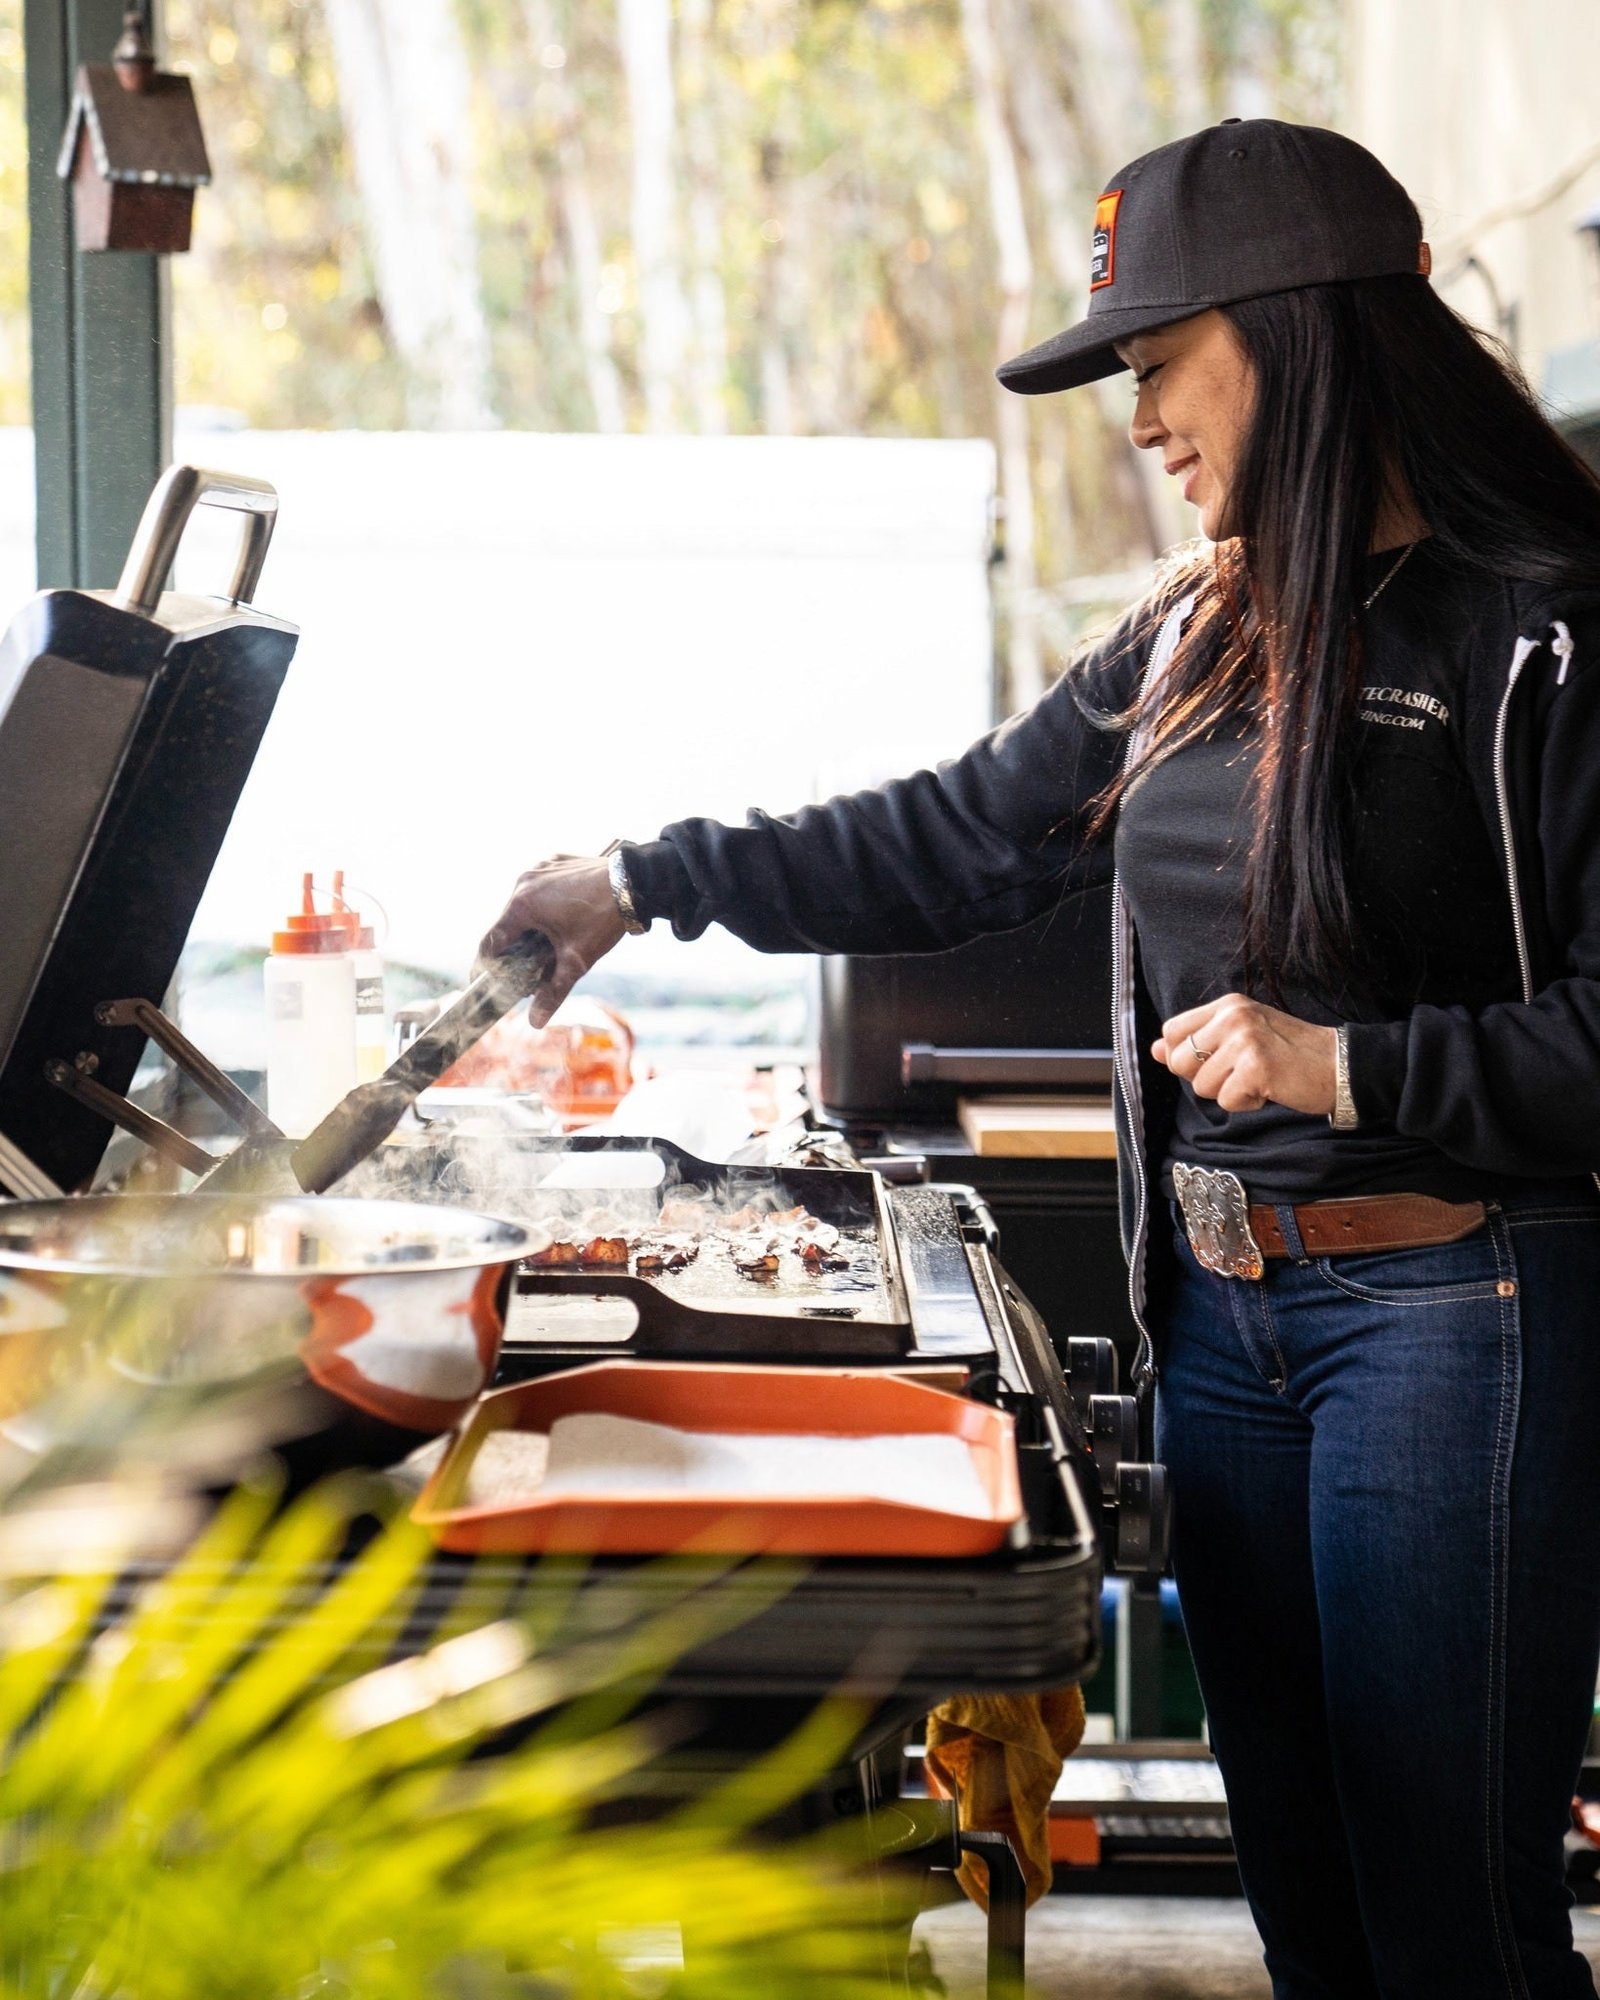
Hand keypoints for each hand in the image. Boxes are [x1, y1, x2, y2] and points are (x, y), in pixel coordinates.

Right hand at [478, 854, 627, 1028]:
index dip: (486, 966)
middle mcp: (524, 882)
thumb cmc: (602, 920)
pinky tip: (561, 919)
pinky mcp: (555, 861)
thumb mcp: (576, 961)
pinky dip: (544, 904)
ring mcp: (539, 868)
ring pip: (523, 903)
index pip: (491, 941)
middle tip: (527, 968)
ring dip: (528, 925)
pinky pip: (540, 887)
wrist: (634, 884)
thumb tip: (535, 1022)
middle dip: (514, 948)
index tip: (485, 982)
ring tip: (547, 945)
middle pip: (507, 923)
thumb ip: (552, 992)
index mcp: (521, 905)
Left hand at [1153, 994, 1336, 1115]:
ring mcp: (1245, 1039)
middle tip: (1242, 1072)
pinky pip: (1226, 1100)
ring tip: (1260, 1078)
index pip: (1172, 1032)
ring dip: (1229, 1092)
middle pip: (1179, 1061)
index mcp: (1227, 1005)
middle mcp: (1233, 1015)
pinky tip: (1270, 1088)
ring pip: (1202, 1086)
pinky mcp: (1256, 1066)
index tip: (1216, 1062)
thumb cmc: (1289, 1054)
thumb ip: (1198, 1041)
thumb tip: (1155, 1049)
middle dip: (1205, 1078)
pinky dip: (1247, 1103)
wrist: (1339, 1065)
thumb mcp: (1241, 1038)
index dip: (1185, 1056)